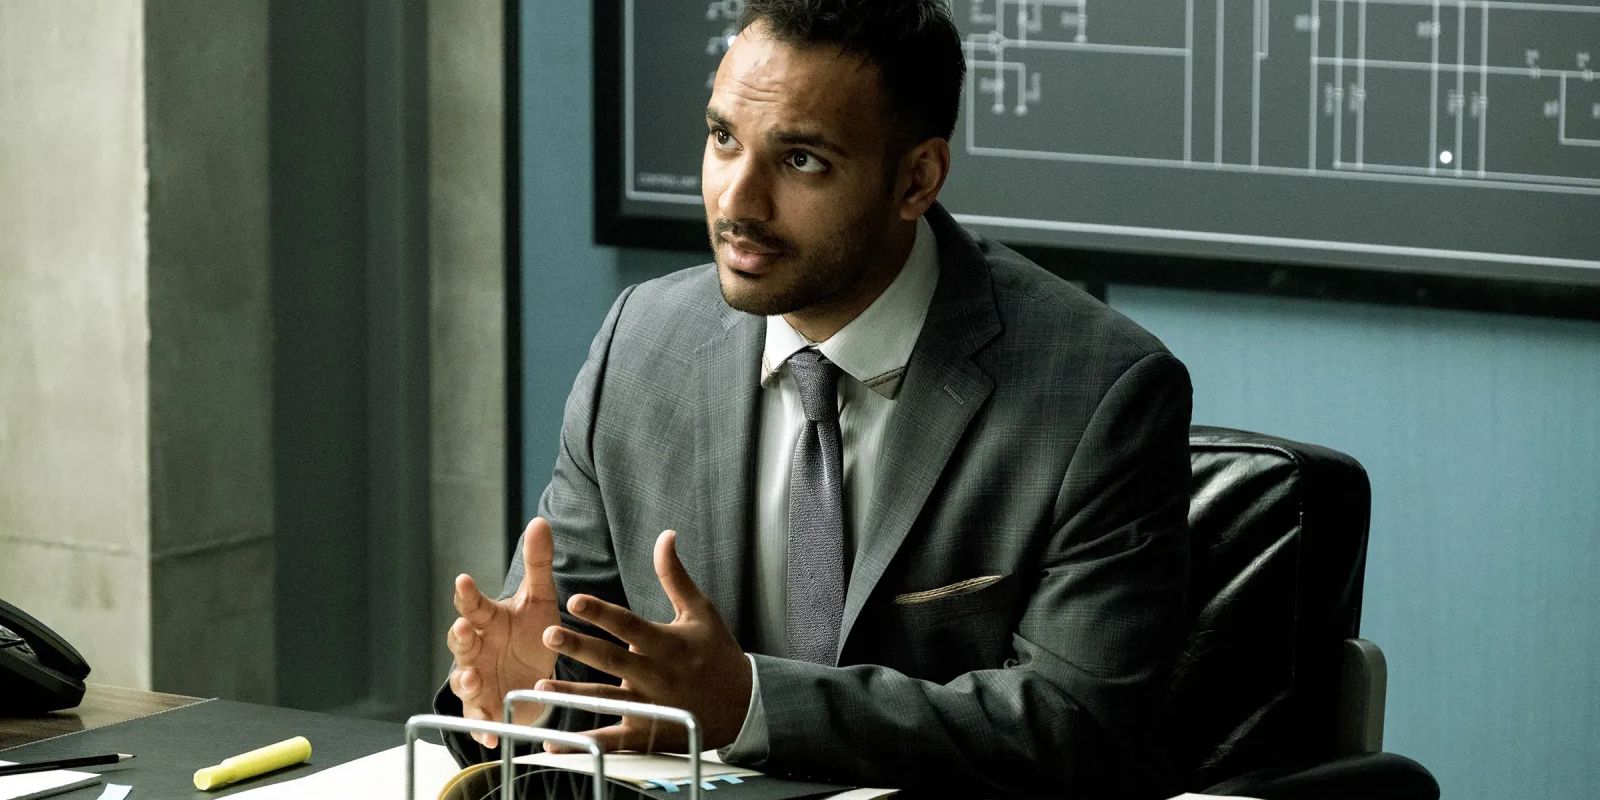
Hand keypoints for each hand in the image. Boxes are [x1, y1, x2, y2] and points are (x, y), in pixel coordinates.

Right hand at [447, 517, 560, 747]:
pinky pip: (478, 719)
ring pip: (463, 680)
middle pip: (461, 641)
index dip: (468, 594)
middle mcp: (477, 648)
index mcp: (488, 619)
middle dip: (461, 636)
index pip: (474, 604)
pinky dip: (482, 727)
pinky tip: (488, 734)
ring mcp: (478, 679)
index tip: (465, 580)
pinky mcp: (486, 709)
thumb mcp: (541, 599)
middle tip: (464, 629)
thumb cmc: (533, 631)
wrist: (538, 674)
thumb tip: (539, 520)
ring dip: (465, 679)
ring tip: (473, 678)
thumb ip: (538, 563)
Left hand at [536, 530, 752, 751]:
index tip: (575, 600)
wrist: (743, 705)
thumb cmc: (718, 653)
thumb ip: (674, 576)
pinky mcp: (647, 733)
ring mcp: (651, 707)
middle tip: (548, 635)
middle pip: (613, 660)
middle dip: (580, 648)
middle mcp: (657, 675)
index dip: (603, 613)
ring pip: (606, 699)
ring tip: (541, 686)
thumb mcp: (700, 611)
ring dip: (573, 695)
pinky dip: (585, 741)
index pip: (630, 625)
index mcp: (668, 644)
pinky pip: (612, 739)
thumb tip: (665, 535)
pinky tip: (555, 742)